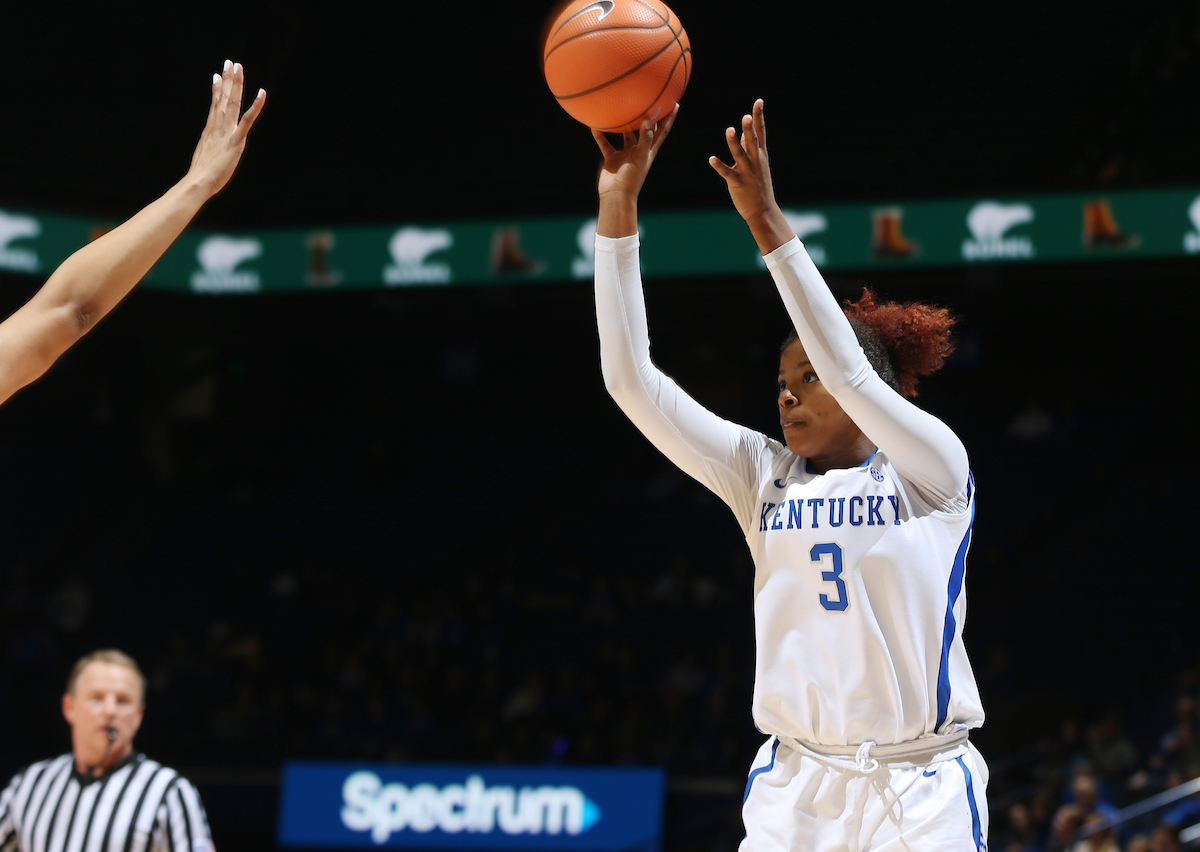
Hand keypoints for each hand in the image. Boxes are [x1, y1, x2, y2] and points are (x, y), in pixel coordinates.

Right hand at [187, 60, 265, 196]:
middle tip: (230, 62)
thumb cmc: (201, 176)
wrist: (198, 182)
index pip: (214, 105)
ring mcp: (227, 132)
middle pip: (223, 98)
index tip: (216, 75)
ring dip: (236, 84)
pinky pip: (248, 120)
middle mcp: (218, 127)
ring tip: (238, 67)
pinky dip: (256, 106)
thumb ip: (208, 147)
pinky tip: (262, 93)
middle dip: (227, 79)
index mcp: (211, 130)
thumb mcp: (204, 156)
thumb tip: (207, 143)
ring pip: (232, 103)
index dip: (216, 90)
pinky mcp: (236, 141)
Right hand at [593, 106, 678, 201]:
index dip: (669, 118)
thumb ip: (645, 139)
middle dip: (648, 116)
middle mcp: (638, 150)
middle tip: (648, 98)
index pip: (662, 131)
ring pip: (624, 134)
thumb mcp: (640, 157)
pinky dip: (601, 135)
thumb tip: (649, 120)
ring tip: (619, 108)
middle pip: (645, 129)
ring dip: (622, 124)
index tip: (675, 104)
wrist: (616, 196)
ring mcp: (625, 153)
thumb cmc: (631, 179)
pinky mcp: (612, 158)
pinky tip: (595, 125)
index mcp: (649, 150)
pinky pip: (605, 143)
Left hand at [709, 99, 793, 252]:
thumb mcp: (757, 163)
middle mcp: (755, 161)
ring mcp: (747, 173)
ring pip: (740, 155)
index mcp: (760, 155)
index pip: (761, 132)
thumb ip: (750, 147)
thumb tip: (744, 132)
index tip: (759, 101)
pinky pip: (727, 173)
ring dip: (734, 143)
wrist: (763, 210)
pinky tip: (711, 159)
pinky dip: (719, 166)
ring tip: (729, 130)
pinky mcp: (737, 184)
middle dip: (749, 128)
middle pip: (752, 141)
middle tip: (747, 115)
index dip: (759, 116)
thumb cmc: (758, 185)